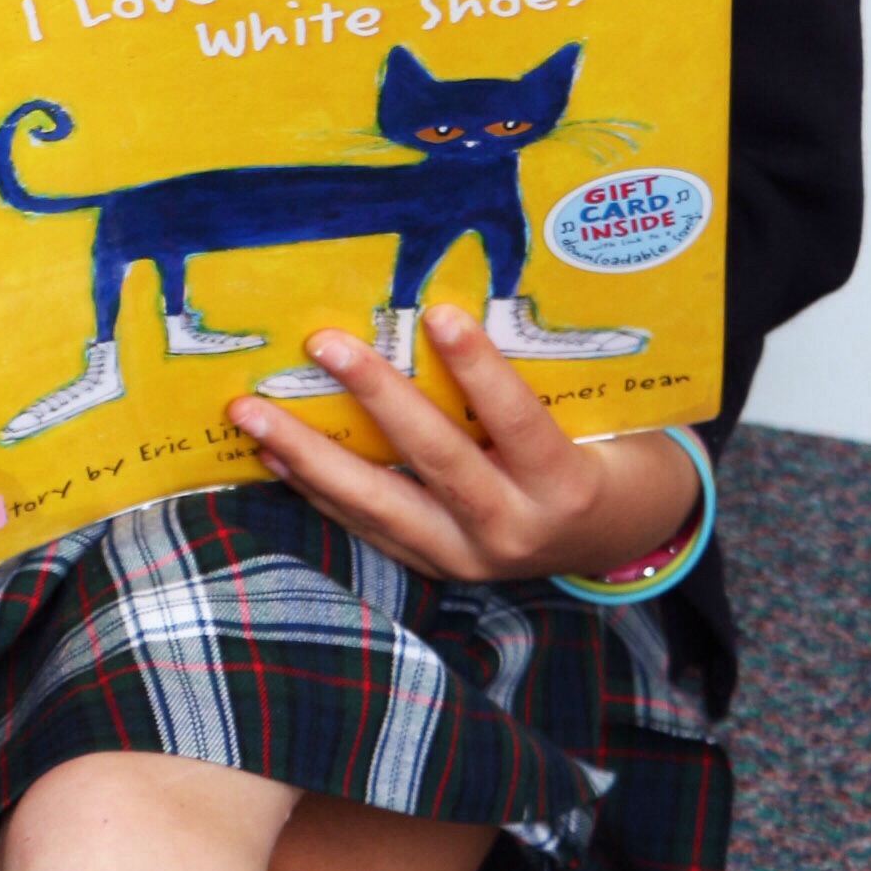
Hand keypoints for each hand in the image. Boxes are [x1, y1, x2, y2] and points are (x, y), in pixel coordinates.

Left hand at [228, 304, 698, 587]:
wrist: (620, 542)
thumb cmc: (613, 455)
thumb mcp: (604, 417)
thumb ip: (546, 378)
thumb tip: (465, 302)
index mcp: (566, 486)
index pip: (519, 422)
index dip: (480, 371)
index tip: (440, 314)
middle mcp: (513, 529)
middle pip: (436, 461)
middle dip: (375, 399)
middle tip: (324, 343)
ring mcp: (468, 557)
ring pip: (379, 505)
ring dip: (309, 456)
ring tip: (250, 413)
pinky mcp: (435, 567)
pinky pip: (367, 525)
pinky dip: (315, 488)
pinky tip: (271, 453)